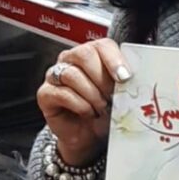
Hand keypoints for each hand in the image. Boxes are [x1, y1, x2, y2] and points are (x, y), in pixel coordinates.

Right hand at [36, 38, 131, 165]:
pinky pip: (61, 93)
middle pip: (84, 54)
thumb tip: (133, 76)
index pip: (102, 45)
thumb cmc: (105, 109)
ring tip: (101, 106)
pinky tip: (88, 112)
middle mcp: (71, 59)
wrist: (88, 134)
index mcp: (93, 53)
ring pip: (72, 74)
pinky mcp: (45, 93)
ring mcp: (55, 75)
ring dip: (91, 93)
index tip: (125, 76)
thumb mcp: (119, 92)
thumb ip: (124, 80)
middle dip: (101, 77)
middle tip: (111, 95)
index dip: (114, 59)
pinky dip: (79, 105)